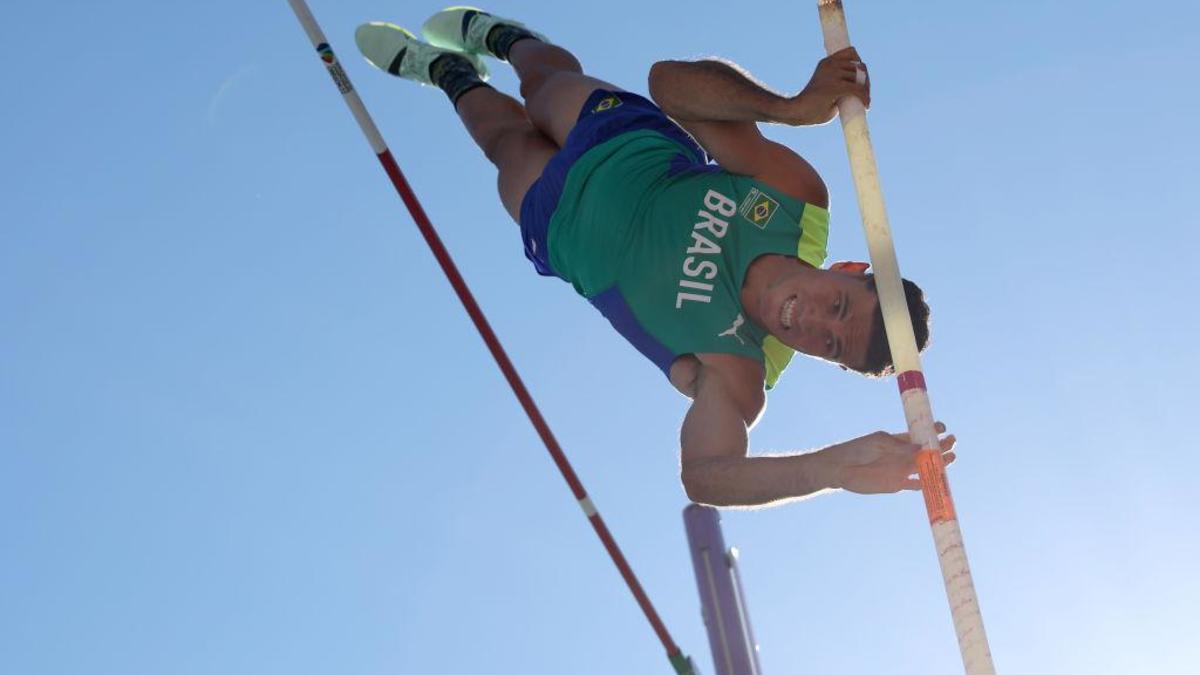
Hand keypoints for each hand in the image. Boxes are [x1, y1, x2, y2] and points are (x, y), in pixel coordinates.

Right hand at [781, 47, 870, 125]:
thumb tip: (858, 89)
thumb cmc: (811, 107)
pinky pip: (857, 89)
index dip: (859, 63)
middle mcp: (830, 64)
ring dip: (866, 89)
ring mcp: (832, 74)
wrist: (797, 113)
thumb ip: (841, 84)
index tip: (861, 78)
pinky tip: (866, 105)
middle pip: (859, 66)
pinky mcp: (835, 86)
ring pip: (860, 77)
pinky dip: (865, 97)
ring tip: (864, 101)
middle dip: (865, 80)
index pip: (851, 52)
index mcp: (827, 62)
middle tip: (865, 94)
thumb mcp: (828, 88)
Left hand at [820, 422, 956, 494]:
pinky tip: (936, 480)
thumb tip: (921, 447)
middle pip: (927, 451)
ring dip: (939, 463)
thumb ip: (898, 446)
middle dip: (941, 446)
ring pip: (925, 467)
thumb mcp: (878, 442)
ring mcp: (901, 470)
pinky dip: (926, 483)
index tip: (942, 428)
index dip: (932, 432)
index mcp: (898, 441)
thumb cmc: (857, 449)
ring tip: (952, 458)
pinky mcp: (897, 484)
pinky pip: (916, 485)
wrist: (841, 469)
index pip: (920, 435)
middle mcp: (902, 455)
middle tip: (953, 442)